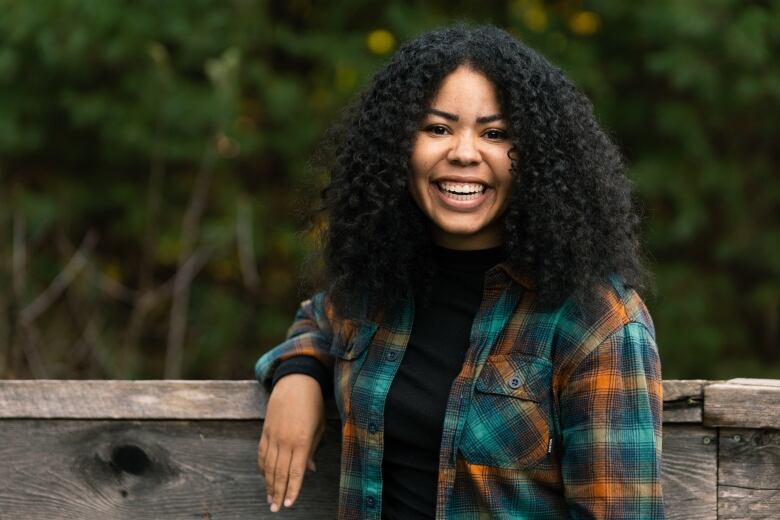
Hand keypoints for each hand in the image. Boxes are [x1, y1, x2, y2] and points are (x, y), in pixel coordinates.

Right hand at [257, 373, 325, 512]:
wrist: (295, 381)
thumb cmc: (313, 404)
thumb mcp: (319, 426)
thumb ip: (313, 449)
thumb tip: (309, 470)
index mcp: (302, 441)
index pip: (296, 472)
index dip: (292, 490)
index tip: (289, 505)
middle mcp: (285, 441)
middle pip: (280, 473)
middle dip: (278, 493)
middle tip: (275, 509)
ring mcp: (273, 436)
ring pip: (268, 466)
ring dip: (268, 484)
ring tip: (269, 499)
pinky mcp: (265, 430)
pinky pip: (262, 453)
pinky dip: (262, 467)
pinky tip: (264, 477)